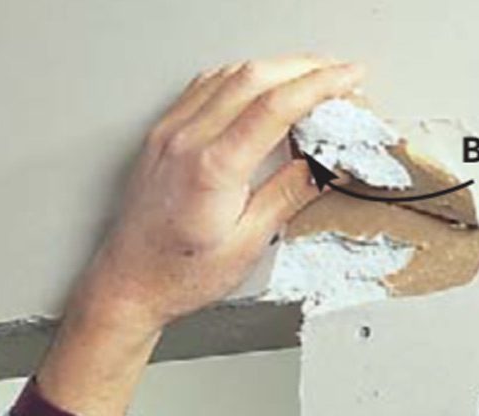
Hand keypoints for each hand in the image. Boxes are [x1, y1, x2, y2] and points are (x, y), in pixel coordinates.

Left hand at [66, 55, 364, 336]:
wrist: (129, 285)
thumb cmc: (178, 276)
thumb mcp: (246, 246)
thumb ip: (285, 197)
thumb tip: (320, 166)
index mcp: (213, 169)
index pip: (276, 104)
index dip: (320, 84)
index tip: (349, 78)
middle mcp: (186, 142)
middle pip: (254, 76)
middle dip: (303, 67)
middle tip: (336, 75)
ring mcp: (169, 134)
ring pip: (228, 73)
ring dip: (273, 68)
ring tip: (305, 79)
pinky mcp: (160, 136)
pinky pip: (203, 86)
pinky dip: (238, 77)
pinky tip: (256, 87)